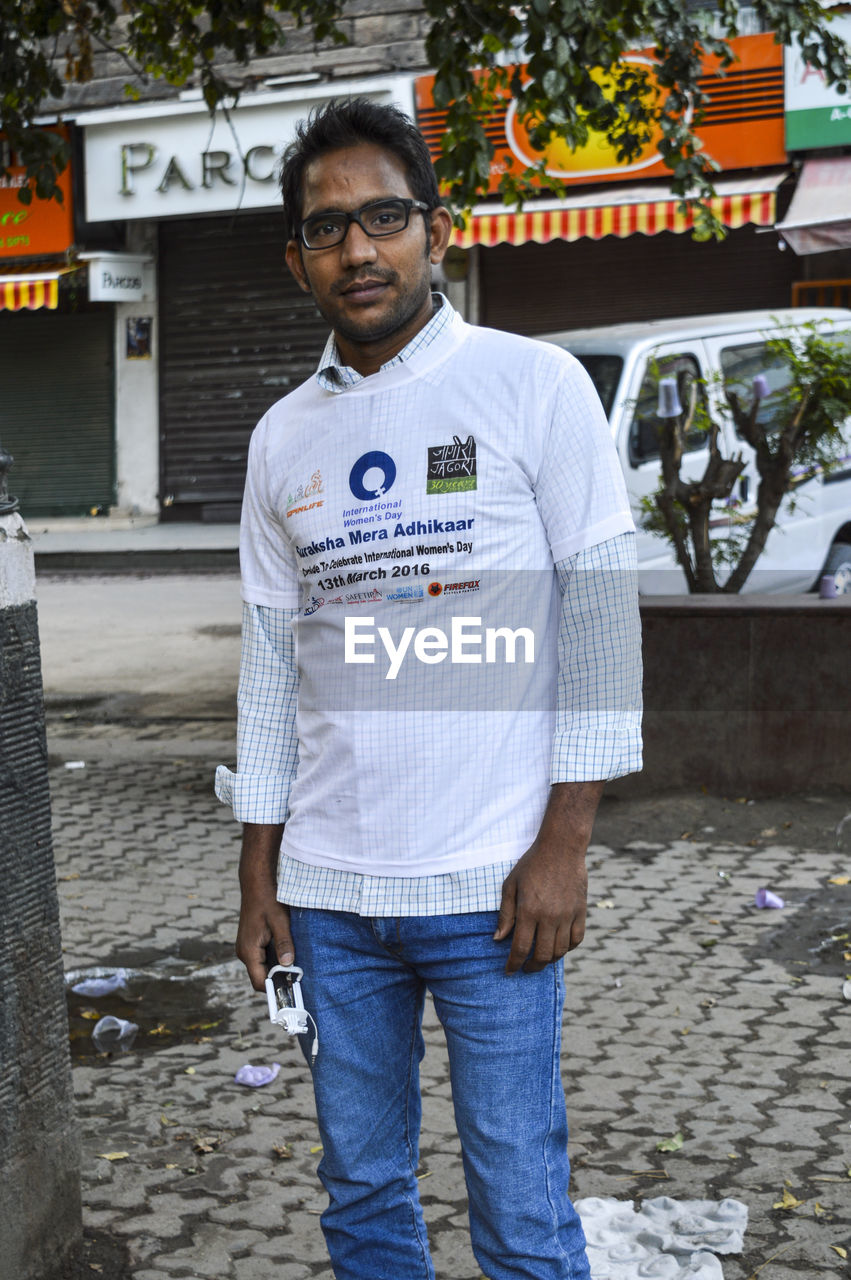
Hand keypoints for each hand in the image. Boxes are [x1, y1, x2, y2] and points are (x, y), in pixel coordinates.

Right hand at [236, 888, 293, 991]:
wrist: (256, 884)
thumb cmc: (267, 900)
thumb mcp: (280, 921)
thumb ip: (284, 943)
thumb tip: (289, 964)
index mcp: (248, 951)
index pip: (259, 982)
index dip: (274, 988)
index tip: (292, 989)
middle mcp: (244, 952)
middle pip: (261, 976)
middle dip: (278, 979)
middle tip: (298, 977)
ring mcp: (246, 948)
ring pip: (262, 967)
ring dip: (277, 968)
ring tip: (295, 965)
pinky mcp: (250, 943)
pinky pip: (261, 957)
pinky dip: (273, 959)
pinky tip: (287, 953)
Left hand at [494, 841, 586, 973]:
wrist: (561, 848)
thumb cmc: (532, 865)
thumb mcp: (511, 885)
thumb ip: (505, 914)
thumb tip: (498, 939)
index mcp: (529, 911)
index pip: (520, 948)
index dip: (514, 964)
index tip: (510, 971)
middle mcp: (549, 917)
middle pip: (542, 955)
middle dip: (532, 966)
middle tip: (525, 967)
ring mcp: (567, 915)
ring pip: (560, 951)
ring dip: (549, 960)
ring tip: (540, 958)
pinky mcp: (580, 912)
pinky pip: (576, 939)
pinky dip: (567, 948)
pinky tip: (559, 947)